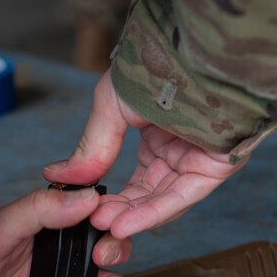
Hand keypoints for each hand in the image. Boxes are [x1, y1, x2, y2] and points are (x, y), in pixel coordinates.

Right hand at [44, 71, 248, 238]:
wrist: (190, 49)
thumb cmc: (156, 64)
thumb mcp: (110, 106)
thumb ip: (91, 147)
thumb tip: (59, 176)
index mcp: (159, 136)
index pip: (135, 181)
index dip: (108, 199)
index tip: (81, 210)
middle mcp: (181, 151)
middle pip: (148, 196)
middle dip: (117, 215)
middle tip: (90, 228)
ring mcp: (199, 159)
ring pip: (163, 200)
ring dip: (132, 217)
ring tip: (102, 228)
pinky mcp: (217, 165)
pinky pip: (182, 196)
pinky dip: (153, 213)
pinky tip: (123, 225)